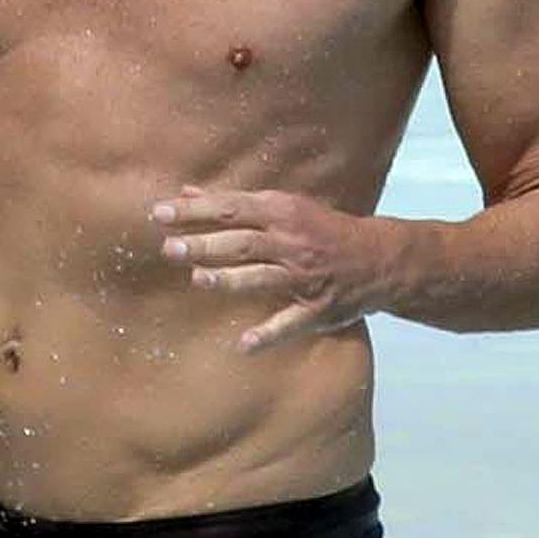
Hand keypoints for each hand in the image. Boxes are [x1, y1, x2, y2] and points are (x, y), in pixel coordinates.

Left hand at [152, 186, 404, 350]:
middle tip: (168, 249)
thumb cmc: (320, 228)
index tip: (158, 213)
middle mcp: (293, 242)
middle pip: (243, 243)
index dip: (194, 211)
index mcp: (282, 212)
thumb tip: (185, 192)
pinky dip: (269, 334)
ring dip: (231, 280)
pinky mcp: (318, 307)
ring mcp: (306, 276)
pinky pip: (291, 323)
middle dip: (206, 245)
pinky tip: (243, 345)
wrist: (380, 258)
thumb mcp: (282, 206)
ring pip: (264, 278)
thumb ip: (233, 204)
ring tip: (198, 281)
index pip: (231, 209)